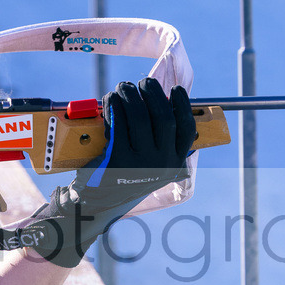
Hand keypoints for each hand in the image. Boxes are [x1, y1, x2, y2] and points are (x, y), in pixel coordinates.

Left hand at [76, 77, 194, 211]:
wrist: (96, 203)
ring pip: (139, 116)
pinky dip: (113, 106)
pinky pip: (118, 123)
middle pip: (163, 117)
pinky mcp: (117, 161)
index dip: (183, 105)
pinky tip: (109, 100)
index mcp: (174, 163)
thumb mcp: (148, 163)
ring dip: (129, 95)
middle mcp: (161, 165)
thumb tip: (161, 100)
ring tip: (121, 88)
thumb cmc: (123, 175)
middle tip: (141, 82)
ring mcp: (140, 165)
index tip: (175, 89)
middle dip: (152, 92)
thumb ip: (159, 139)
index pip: (187, 129)